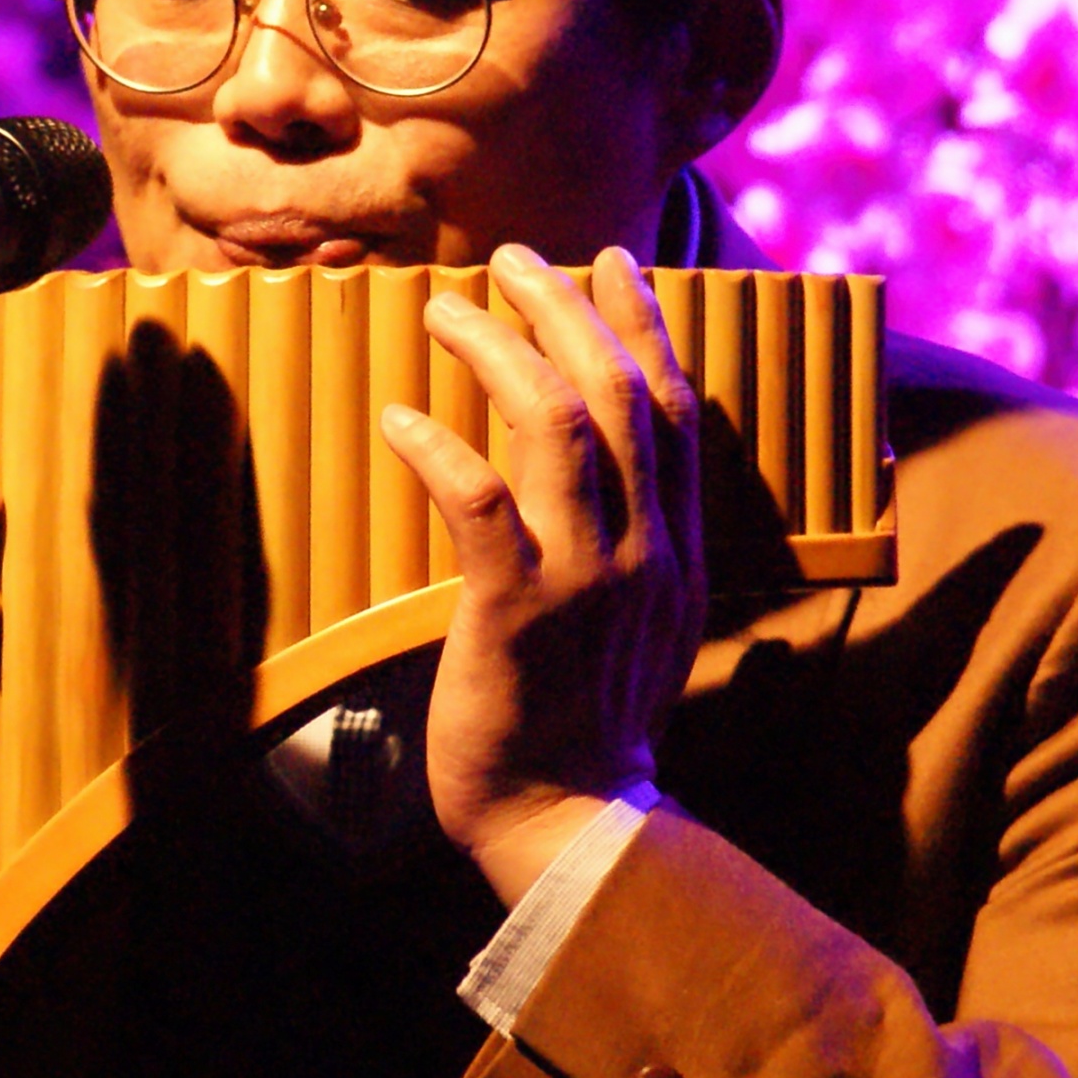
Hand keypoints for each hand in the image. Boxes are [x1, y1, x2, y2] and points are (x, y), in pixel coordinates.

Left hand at [382, 244, 711, 904]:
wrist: (569, 821)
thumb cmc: (589, 721)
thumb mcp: (649, 625)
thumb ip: (645, 546)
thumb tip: (626, 483)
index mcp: (676, 548)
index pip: (672, 407)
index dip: (644, 324)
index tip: (612, 261)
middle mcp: (644, 550)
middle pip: (619, 392)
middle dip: (567, 308)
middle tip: (516, 256)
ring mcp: (585, 579)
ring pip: (556, 426)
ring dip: (500, 351)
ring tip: (448, 308)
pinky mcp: (516, 614)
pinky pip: (481, 506)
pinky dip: (439, 450)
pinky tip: (401, 417)